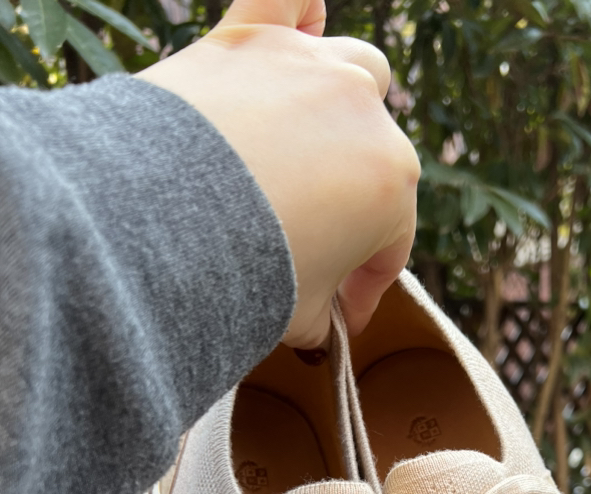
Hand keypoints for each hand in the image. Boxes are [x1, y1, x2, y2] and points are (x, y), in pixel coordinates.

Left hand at [137, 0, 418, 346]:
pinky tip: (297, 27)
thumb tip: (321, 329)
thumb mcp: (298, 318)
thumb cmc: (242, 276)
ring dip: (341, 108)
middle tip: (312, 247)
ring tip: (307, 145)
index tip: (342, 319)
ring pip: (353, 69)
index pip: (389, 246)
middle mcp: (365, 116)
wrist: (162, 226)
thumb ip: (323, 320)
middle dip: (352, 204)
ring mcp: (310, 67)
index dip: (365, 290)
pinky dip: (296, 11)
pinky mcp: (251, 36)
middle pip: (377, 155)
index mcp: (391, 187)